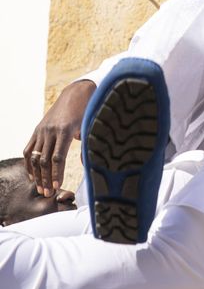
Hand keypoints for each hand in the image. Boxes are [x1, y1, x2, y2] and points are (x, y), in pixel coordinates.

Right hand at [23, 80, 95, 196]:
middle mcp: (50, 131)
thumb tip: (88, 165)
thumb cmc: (87, 113)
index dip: (57, 174)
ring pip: (35, 156)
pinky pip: (28, 149)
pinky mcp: (37, 130)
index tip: (57, 187)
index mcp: (65, 131)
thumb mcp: (90, 128)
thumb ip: (87, 146)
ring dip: (36, 174)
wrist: (76, 94)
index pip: (58, 157)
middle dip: (45, 178)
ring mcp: (42, 130)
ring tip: (40, 189)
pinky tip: (32, 175)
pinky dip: (29, 163)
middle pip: (45, 160)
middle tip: (47, 194)